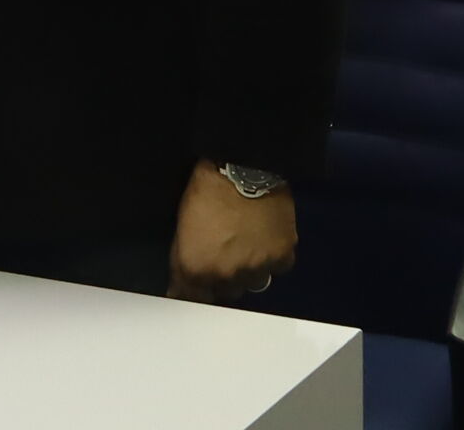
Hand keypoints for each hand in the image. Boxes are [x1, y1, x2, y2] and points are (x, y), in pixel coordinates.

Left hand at [170, 164, 296, 300]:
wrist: (244, 165)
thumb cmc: (206, 190)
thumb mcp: (183, 224)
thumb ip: (183, 259)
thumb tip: (181, 285)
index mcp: (196, 267)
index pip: (192, 298)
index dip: (194, 291)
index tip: (198, 284)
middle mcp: (226, 276)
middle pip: (226, 291)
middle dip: (223, 277)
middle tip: (225, 253)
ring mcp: (257, 269)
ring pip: (253, 282)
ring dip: (249, 269)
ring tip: (247, 244)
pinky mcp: (282, 256)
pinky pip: (278, 267)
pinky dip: (273, 257)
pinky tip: (267, 239)